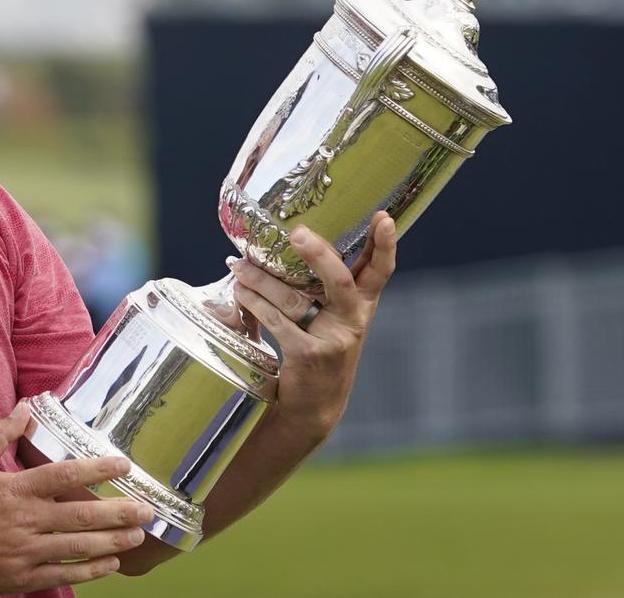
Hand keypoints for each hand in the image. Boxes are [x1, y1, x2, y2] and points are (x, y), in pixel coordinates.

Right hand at [0, 401, 151, 595]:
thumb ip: (1, 433)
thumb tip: (26, 407)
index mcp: (15, 490)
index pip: (65, 476)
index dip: (97, 469)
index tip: (123, 465)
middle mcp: (24, 521)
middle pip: (81, 516)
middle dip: (118, 513)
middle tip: (145, 509)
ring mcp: (24, 552)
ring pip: (77, 548)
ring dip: (111, 542)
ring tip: (136, 536)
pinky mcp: (20, 577)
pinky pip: (62, 574)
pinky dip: (89, 571)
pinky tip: (110, 564)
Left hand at [229, 211, 396, 440]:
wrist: (315, 406)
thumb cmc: (321, 350)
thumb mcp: (336, 319)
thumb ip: (329, 287)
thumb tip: (300, 240)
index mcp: (362, 305)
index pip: (379, 271)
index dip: (384, 244)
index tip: (383, 217)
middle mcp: (353, 320)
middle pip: (339, 279)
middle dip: (318, 254)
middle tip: (297, 233)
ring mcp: (332, 339)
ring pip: (293, 299)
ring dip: (261, 279)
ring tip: (239, 265)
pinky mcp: (307, 355)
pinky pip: (276, 321)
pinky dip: (254, 303)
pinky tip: (240, 292)